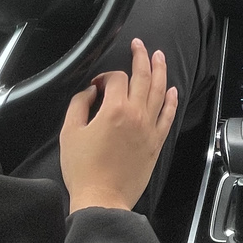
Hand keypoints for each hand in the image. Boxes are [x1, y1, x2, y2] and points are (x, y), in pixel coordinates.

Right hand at [60, 38, 178, 212]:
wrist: (102, 198)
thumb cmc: (83, 169)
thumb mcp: (70, 132)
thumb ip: (79, 105)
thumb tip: (90, 91)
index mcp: (114, 110)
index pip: (116, 79)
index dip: (105, 77)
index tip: (97, 86)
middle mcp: (136, 115)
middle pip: (143, 77)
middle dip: (141, 56)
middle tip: (139, 44)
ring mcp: (150, 128)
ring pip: (159, 91)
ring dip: (160, 70)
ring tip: (159, 56)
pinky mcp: (156, 142)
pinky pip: (168, 116)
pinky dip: (171, 100)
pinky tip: (172, 89)